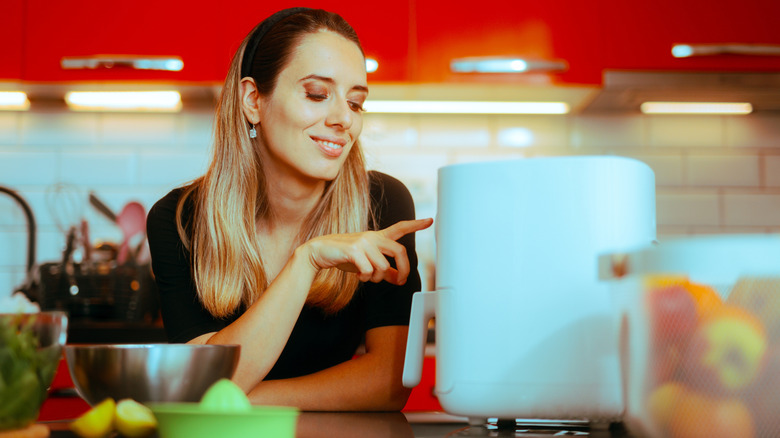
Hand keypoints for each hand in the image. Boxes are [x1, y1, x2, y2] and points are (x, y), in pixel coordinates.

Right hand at [303, 218, 432, 284]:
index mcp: (378, 237)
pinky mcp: (354, 250)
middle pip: (400, 251)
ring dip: (376, 278)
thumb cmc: (345, 257)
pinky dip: (365, 278)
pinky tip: (358, 276)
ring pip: (383, 266)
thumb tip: (400, 280)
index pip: (400, 228)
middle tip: (401, 281)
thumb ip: (385, 270)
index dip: (416, 225)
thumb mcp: (367, 263)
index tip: (430, 220)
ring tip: (366, 277)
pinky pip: (369, 270)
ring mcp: (364, 242)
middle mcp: (373, 236)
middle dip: (404, 269)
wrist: (320, 252)